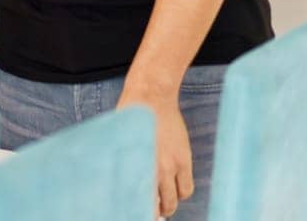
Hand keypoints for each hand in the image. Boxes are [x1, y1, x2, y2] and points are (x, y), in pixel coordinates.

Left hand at [118, 79, 192, 217]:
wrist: (151, 97)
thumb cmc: (130, 116)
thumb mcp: (120, 140)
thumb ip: (124, 161)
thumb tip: (119, 179)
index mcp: (134, 164)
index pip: (139, 198)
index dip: (141, 210)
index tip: (137, 212)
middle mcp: (152, 168)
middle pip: (159, 204)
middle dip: (157, 211)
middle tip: (154, 211)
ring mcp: (171, 165)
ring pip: (175, 199)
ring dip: (171, 203)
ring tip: (165, 203)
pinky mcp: (184, 159)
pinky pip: (187, 187)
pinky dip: (182, 193)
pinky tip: (176, 190)